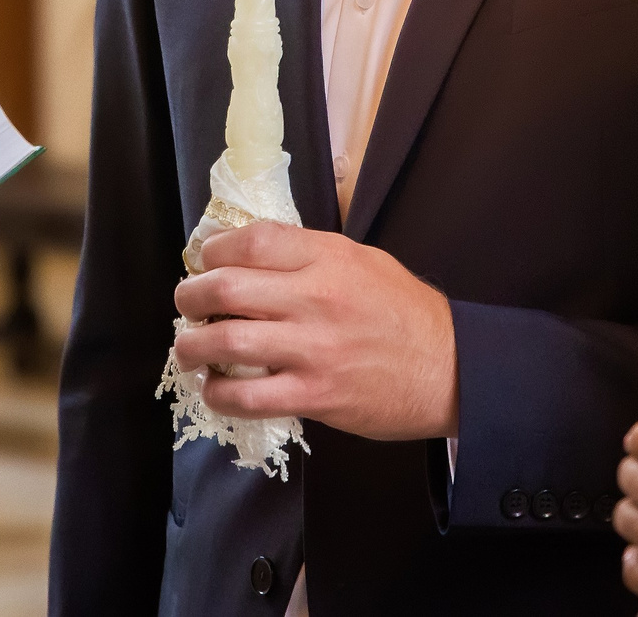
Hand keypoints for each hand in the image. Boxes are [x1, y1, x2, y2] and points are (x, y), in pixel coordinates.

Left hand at [169, 223, 456, 441]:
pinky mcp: (315, 395)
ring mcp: (313, 349)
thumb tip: (250, 253)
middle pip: (226, 287)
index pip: (251, 241)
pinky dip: (219, 394)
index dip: (213, 250)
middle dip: (190, 296)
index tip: (204, 261)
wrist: (451, 369)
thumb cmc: (406, 312)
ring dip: (192, 347)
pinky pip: (247, 397)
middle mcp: (316, 298)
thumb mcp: (364, 260)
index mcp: (328, 257)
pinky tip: (216, 389)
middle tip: (186, 304)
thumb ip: (309, 254)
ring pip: (226, 341)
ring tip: (189, 350)